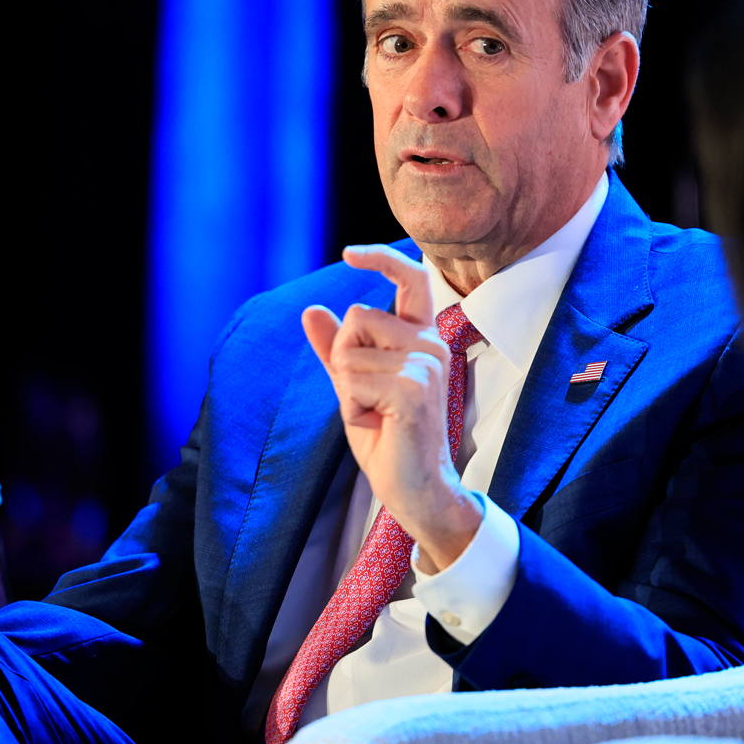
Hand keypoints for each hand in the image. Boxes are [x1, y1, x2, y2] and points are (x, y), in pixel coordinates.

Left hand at [302, 245, 482, 568]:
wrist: (415, 489)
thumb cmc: (389, 440)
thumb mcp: (354, 387)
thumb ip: (335, 349)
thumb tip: (312, 309)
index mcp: (422, 338)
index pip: (411, 279)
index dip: (381, 259)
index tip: (349, 254)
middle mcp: (430, 344)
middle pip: (358, 317)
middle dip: (344, 358)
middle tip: (367, 399)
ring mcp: (426, 365)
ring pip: (349, 351)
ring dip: (348, 389)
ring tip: (375, 414)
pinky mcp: (413, 388)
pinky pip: (352, 380)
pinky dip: (352, 407)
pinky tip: (378, 424)